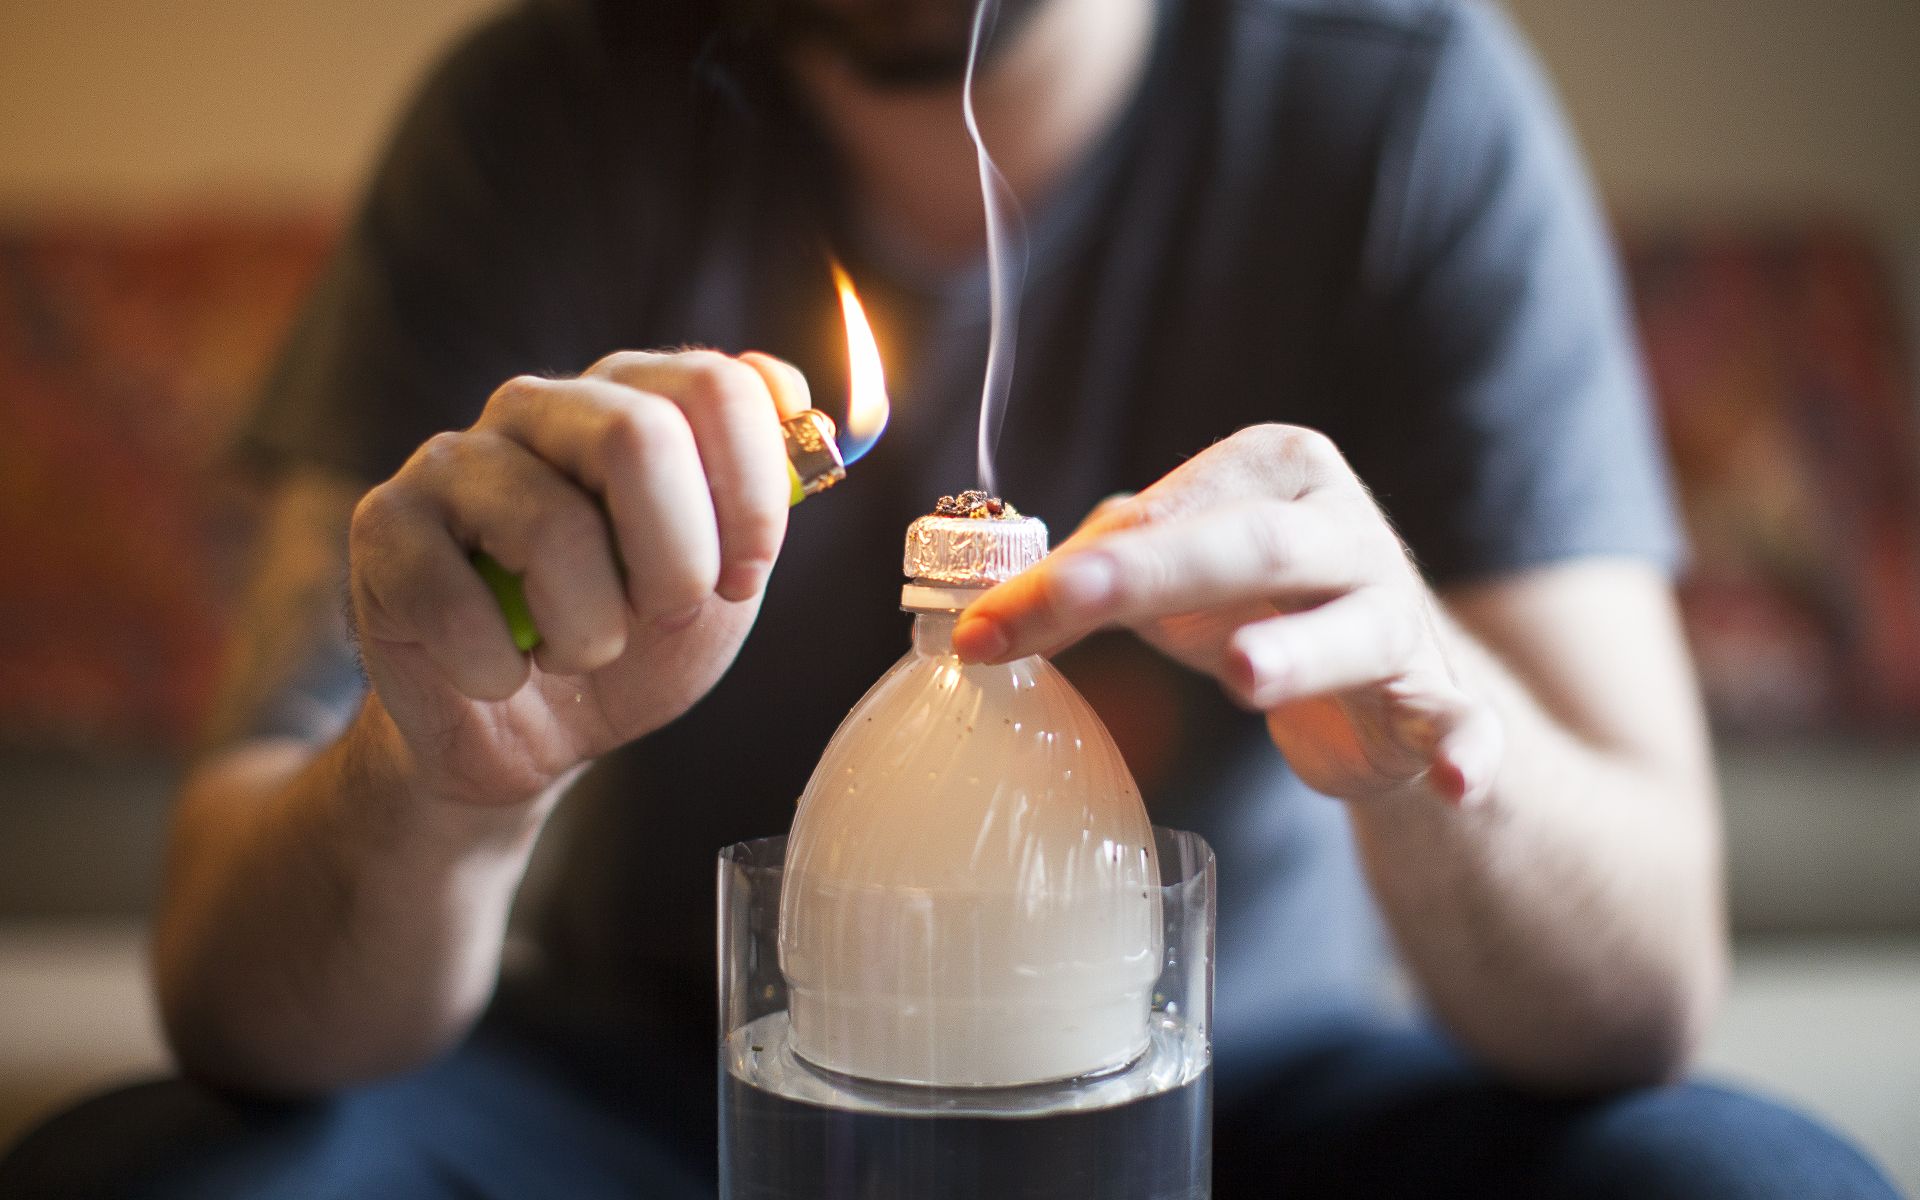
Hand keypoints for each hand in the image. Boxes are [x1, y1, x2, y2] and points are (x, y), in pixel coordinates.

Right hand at [348, 349, 809, 806]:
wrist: (529, 733)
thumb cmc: (634, 642)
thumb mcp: (724, 575)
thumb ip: (766, 491)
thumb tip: (796, 395)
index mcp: (637, 399)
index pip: (721, 385)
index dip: (752, 498)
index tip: (742, 575)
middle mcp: (543, 404)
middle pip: (639, 436)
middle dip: (676, 561)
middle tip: (663, 615)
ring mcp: (455, 457)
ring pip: (552, 526)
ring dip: (590, 633)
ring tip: (577, 651)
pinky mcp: (384, 525)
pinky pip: (455, 599)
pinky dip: (499, 670)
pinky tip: (501, 673)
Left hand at [952, 425, 1502, 805]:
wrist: (1380, 687)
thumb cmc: (1257, 610)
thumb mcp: (1170, 582)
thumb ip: (1086, 581)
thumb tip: (975, 619)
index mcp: (1275, 472)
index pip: (1160, 513)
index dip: (1069, 571)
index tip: (978, 629)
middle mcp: (1346, 528)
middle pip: (1251, 544)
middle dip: (1153, 572)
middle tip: (1073, 599)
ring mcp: (1399, 616)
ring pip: (1355, 626)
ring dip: (1300, 648)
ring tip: (1244, 672)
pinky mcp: (1441, 699)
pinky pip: (1461, 723)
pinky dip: (1466, 750)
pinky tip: (1457, 778)